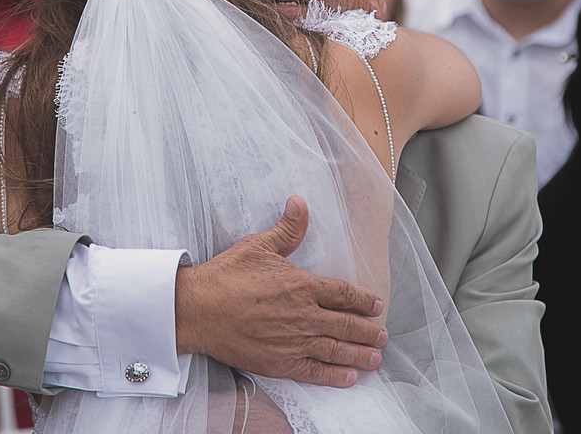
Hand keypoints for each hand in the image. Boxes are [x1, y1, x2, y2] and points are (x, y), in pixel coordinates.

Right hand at [175, 195, 386, 387]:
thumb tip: (299, 203)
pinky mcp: (280, 362)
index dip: (363, 300)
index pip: (343, 294)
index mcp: (302, 285)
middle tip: (382, 334)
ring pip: (337, 349)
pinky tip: (350, 377)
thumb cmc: (226, 277)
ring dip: (360, 353)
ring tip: (376, 357)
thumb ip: (286, 229)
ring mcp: (294, 341)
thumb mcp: (258, 246)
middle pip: (346, 324)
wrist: (198, 310)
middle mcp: (304, 315)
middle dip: (368, 330)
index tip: (376, 305)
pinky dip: (336, 376)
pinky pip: (315, 371)